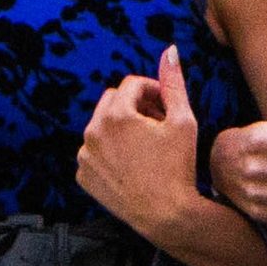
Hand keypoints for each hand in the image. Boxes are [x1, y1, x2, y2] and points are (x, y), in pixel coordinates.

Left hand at [76, 47, 205, 234]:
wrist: (166, 216)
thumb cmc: (179, 168)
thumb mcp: (183, 121)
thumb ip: (173, 83)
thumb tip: (169, 50)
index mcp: (116, 114)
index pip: (132, 84)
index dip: (154, 92)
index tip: (167, 109)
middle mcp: (93, 131)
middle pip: (113, 101)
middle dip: (135, 107)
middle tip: (157, 126)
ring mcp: (85, 155)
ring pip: (102, 127)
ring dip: (121, 129)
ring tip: (146, 149)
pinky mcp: (83, 175)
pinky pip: (94, 152)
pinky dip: (110, 153)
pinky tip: (132, 166)